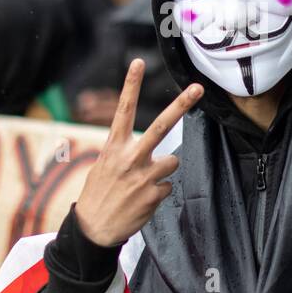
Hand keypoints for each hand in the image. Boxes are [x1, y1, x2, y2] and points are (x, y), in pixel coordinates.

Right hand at [74, 59, 202, 246]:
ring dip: (163, 170)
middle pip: (161, 126)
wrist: (93, 230)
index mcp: (113, 147)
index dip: (130, 85)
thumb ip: (123, 152)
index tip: (138, 62)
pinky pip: (168, 186)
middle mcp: (129, 158)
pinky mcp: (153, 195)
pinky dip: (159, 191)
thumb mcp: (103, 166)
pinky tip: (143, 199)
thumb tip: (147, 148)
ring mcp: (143, 177)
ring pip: (172, 161)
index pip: (123, 110)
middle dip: (181, 105)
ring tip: (144, 183)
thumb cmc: (99, 193)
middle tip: (198, 88)